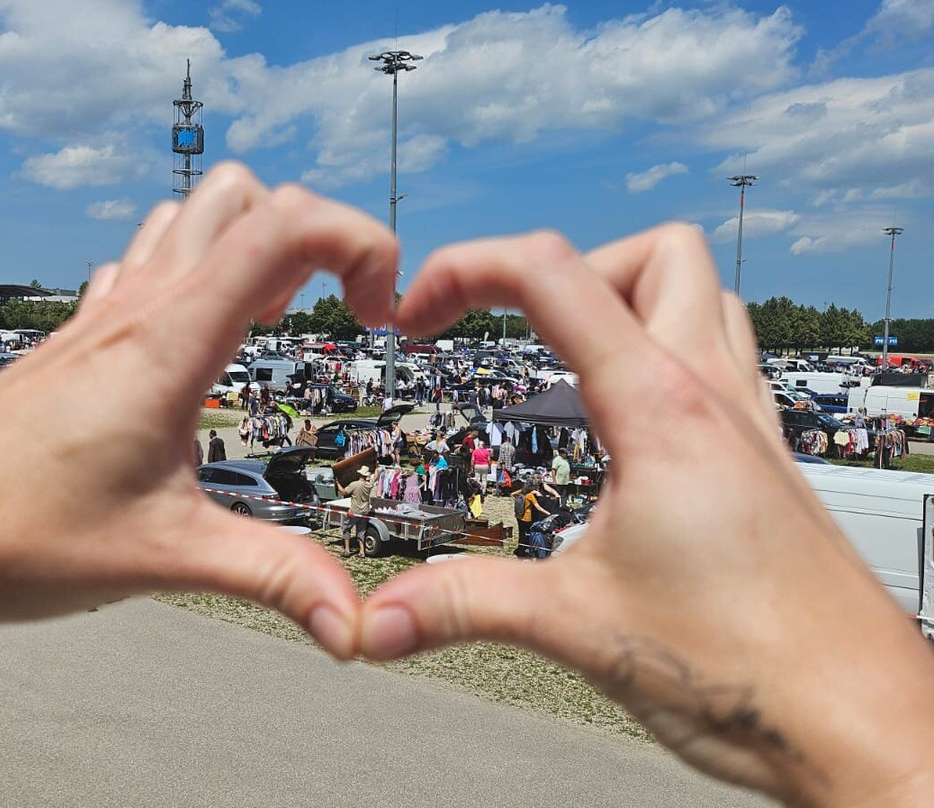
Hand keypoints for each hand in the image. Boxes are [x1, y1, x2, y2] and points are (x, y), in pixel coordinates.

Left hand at [0, 163, 397, 659]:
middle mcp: (140, 305)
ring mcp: (106, 312)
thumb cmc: (12, 533)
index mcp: (172, 341)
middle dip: (318, 235)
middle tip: (339, 311)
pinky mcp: (85, 333)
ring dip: (256, 241)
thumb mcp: (164, 556)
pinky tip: (208, 331)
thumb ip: (272, 577)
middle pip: (247, 195)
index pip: (288, 226)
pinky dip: (201, 264)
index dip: (361, 243)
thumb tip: (353, 622)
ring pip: (195, 212)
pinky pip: (151, 255)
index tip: (380, 314)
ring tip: (282, 317)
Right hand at [360, 225, 933, 805]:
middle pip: (651, 256)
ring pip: (703, 297)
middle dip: (565, 270)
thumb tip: (378, 617)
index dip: (466, 272)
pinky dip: (667, 355)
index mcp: (662, 411)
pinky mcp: (765, 462)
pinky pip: (724, 360)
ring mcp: (750, 426)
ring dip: (629, 300)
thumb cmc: (756, 670)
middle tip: (512, 327)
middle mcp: (716, 399)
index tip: (421, 310)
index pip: (553, 275)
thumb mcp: (579, 627)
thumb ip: (465, 607)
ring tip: (568, 354)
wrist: (864, 725)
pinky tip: (630, 421)